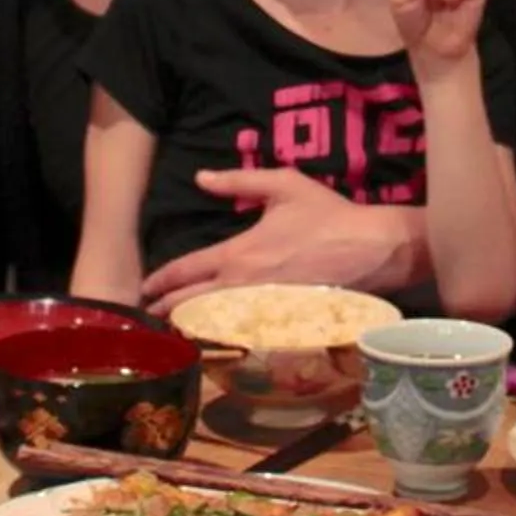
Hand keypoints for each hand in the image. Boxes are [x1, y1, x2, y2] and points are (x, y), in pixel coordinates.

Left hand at [142, 167, 420, 311]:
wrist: (370, 249)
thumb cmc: (328, 215)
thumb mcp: (283, 185)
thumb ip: (238, 181)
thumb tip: (200, 177)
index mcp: (239, 254)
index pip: (187, 270)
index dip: (161, 280)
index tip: (144, 288)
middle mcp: (243, 286)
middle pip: (191, 304)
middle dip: (165, 311)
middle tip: (145, 318)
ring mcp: (261, 309)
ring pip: (213, 322)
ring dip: (189, 327)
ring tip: (171, 331)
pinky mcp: (280, 322)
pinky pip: (242, 332)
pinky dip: (221, 336)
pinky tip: (212, 339)